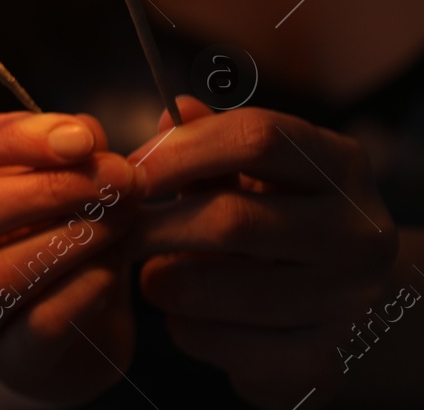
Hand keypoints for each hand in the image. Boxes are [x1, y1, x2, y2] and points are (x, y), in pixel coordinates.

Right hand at [0, 110, 146, 403]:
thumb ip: (66, 151)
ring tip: (121, 218)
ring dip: (67, 239)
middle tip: (116, 176)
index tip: (83, 136)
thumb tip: (85, 135)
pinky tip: (112, 270)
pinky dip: (80, 292)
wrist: (72, 330)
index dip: (12, 136)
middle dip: (45, 189)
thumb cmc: (49, 234)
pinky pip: (37, 327)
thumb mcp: (51, 178)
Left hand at [128, 96, 399, 407]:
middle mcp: (358, 233)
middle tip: (113, 228)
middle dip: (154, 224)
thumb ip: (209, 140)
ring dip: (161, 279)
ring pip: (211, 288)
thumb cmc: (276, 215)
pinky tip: (189, 314)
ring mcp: (346, 302)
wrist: (338, 303)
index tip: (129, 170)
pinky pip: (218, 343)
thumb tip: (172, 110)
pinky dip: (185, 328)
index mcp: (341, 167)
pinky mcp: (320, 360)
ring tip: (155, 271)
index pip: (258, 137)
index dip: (180, 150)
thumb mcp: (251, 171)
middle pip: (230, 219)